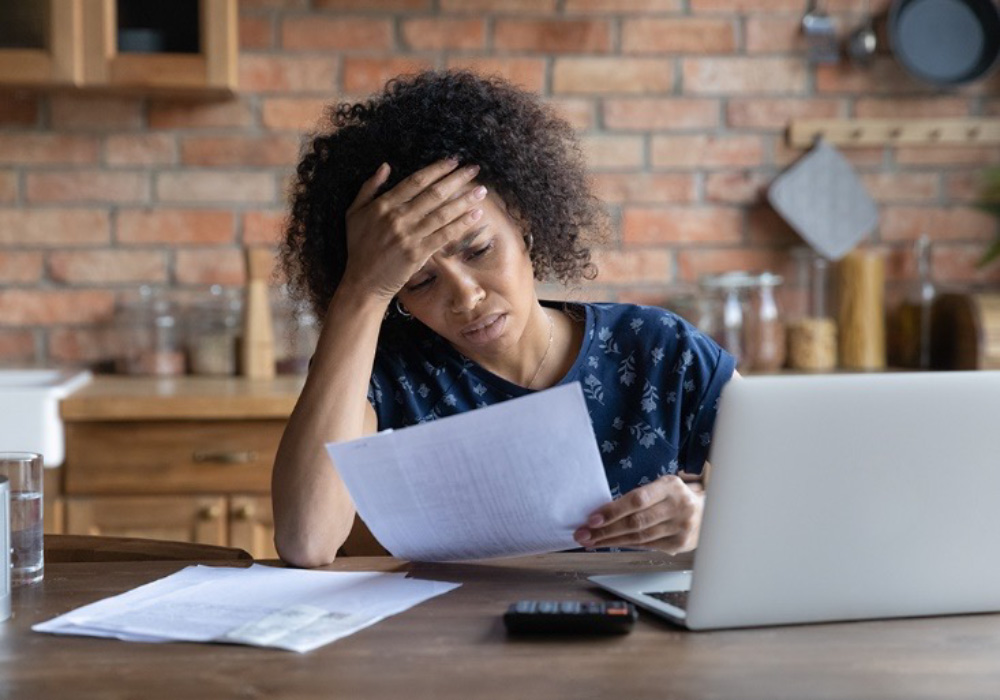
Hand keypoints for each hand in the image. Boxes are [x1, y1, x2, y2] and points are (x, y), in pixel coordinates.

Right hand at [340, 158, 488, 302]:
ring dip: (464, 200)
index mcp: (383, 205)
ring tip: (481, 190)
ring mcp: (409, 236)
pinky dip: (461, 224)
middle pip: (433, 194)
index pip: (415, 181)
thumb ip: (369, 187)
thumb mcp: (354, 212)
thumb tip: (385, 166)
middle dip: (456, 179)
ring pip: (442, 213)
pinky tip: (475, 215)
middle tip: (474, 169)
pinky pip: (444, 235)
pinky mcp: (418, 253)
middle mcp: (398, 218)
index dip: (436, 169)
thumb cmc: (359, 247)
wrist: (363, 281)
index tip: (453, 160)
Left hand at [573, 475, 704, 554]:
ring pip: (639, 537)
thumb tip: (602, 512)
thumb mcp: (661, 487)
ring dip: (611, 541)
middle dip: (605, 530)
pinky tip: (611, 544)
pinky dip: (626, 545)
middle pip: (636, 522)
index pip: (637, 500)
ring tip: (591, 541)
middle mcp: (678, 506)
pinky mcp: (680, 544)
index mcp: (670, 486)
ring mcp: (680, 527)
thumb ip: (639, 497)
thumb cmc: (674, 498)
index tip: (592, 519)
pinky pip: (646, 545)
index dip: (613, 510)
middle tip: (584, 534)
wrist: (707, 513)